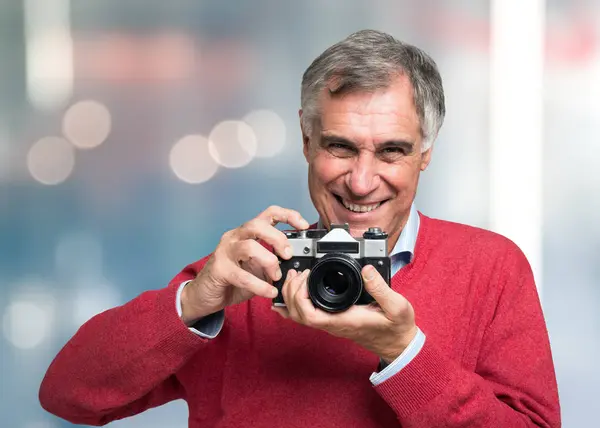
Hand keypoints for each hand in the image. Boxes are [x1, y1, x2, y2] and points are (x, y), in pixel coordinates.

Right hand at [180, 206, 308, 324]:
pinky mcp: (219, 270)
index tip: (304, 226)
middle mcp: (235, 237)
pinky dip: (259, 285)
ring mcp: (225, 252)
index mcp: (247, 233)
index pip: (269, 213)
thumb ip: (274, 264)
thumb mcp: (258, 268)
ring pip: (249, 246)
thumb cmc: (232, 279)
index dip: (288, 215)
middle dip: (278, 238)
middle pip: (257, 225)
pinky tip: (269, 292)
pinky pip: (242, 275)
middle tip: (288, 255)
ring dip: (269, 261)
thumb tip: (295, 266)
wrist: (205, 296)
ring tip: (276, 275)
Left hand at [272, 265, 417, 362]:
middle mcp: (333, 323)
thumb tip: (366, 269)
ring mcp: (330, 323)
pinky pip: (306, 316)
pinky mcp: (332, 320)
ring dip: (291, 297)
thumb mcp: (396, 306)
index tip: (306, 276)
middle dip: (291, 292)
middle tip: (298, 272)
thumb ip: (381, 288)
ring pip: (299, 316)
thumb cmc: (396, 328)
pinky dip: (294, 305)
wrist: (398, 343)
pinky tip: (290, 295)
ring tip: (294, 277)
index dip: (300, 296)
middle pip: (298, 314)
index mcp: (343, 320)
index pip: (310, 315)